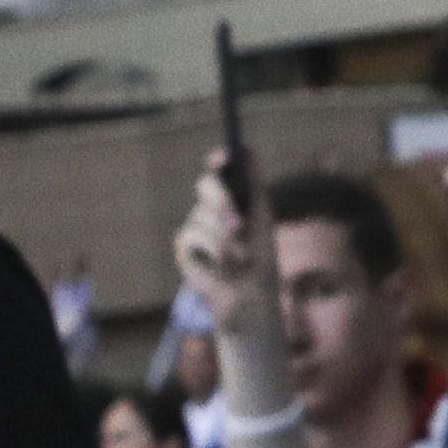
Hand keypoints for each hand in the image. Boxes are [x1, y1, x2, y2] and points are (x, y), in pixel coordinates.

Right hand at [168, 156, 285, 392]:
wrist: (250, 295)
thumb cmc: (261, 257)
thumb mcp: (262, 219)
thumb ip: (254, 187)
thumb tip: (249, 152)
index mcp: (234, 197)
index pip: (221, 169)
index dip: (219, 160)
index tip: (222, 158)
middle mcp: (213, 207)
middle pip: (206, 185)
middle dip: (220, 198)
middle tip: (239, 223)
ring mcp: (196, 225)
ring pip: (201, 215)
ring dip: (225, 239)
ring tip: (240, 258)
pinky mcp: (185, 246)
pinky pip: (193, 236)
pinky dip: (213, 252)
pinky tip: (223, 267)